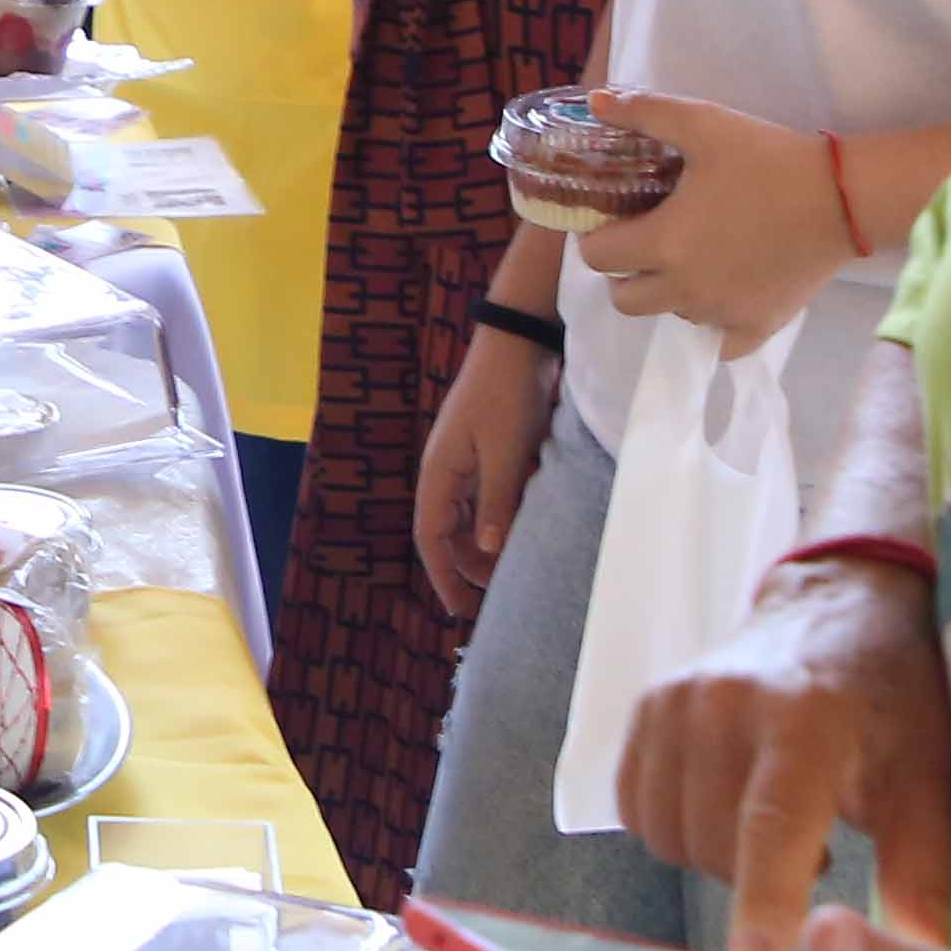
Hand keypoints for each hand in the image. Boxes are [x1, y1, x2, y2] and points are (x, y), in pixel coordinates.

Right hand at [415, 320, 551, 615]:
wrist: (517, 342)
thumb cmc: (508, 394)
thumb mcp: (506, 454)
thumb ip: (497, 503)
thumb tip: (488, 551)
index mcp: (439, 473)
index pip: (430, 537)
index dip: (443, 576)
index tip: (460, 609)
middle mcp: (445, 471)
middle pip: (448, 532)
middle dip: (468, 565)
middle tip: (498, 592)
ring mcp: (464, 459)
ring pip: (467, 517)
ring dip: (484, 544)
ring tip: (512, 566)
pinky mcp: (484, 450)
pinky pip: (484, 497)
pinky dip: (497, 519)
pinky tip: (519, 528)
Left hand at [576, 91, 855, 351]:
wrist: (842, 197)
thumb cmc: (768, 159)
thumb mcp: (703, 123)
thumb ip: (644, 111)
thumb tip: (595, 100)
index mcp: (664, 243)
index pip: (598, 257)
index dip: (598, 236)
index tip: (616, 218)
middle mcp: (684, 290)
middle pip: (624, 299)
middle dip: (624, 272)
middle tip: (646, 241)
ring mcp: (721, 314)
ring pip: (671, 315)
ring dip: (668, 292)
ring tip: (692, 255)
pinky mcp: (757, 327)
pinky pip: (719, 344)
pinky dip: (714, 324)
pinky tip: (723, 294)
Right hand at [621, 549, 950, 950]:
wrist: (835, 610)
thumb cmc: (891, 703)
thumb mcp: (927, 778)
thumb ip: (920, 867)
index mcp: (809, 719)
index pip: (773, 821)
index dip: (763, 898)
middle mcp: (727, 703)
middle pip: (715, 846)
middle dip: (759, 879)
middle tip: (816, 850)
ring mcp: (675, 701)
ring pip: (671, 838)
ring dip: (718, 855)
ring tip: (772, 821)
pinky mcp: (644, 707)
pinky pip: (638, 812)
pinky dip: (679, 827)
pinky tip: (728, 803)